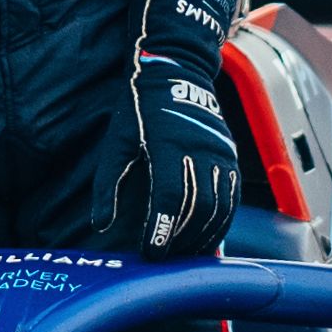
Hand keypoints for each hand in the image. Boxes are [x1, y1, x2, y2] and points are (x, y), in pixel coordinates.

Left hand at [109, 0, 244, 260]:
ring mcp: (222, 154)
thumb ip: (107, 184)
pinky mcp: (231, 158)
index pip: (170, 197)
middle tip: (163, 259)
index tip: (149, 253)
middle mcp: (202, 149)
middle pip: (198, 208)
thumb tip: (99, 224)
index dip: (161, 229)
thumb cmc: (139, 109)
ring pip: (219, 208)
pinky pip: (232, 200)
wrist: (177, 71)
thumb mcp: (116, 143)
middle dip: (181, 240)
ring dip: (202, 237)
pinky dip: (220, 224)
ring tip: (182, 256)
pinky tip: (204, 240)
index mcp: (170, 144)